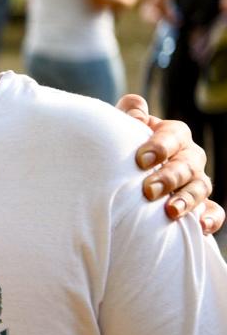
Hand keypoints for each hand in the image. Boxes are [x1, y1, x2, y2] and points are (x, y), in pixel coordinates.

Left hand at [116, 94, 223, 233]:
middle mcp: (188, 157)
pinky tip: (202, 228)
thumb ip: (127, 115)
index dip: (160, 146)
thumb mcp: (121, 129)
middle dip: (169, 177)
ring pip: (201, 188)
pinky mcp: (199, 205)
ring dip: (187, 200)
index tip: (140, 160)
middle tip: (148, 190)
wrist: (122, 173)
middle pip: (187, 164)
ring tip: (170, 211)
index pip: (174, 135)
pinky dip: (211, 218)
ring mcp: (195, 181)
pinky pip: (213, 211)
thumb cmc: (121, 146)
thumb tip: (136, 106)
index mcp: (172, 135)